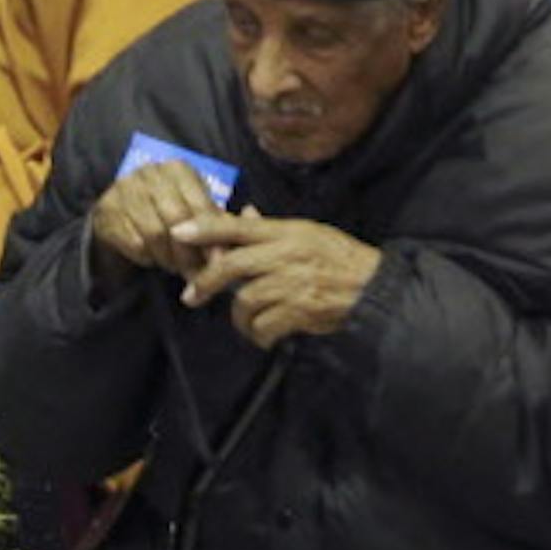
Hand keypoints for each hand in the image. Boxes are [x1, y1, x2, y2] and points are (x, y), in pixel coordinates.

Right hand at [90, 159, 222, 288]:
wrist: (117, 215)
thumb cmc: (164, 212)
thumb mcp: (191, 210)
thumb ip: (212, 223)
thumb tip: (231, 246)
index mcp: (177, 169)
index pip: (200, 206)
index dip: (211, 238)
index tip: (219, 263)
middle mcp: (150, 173)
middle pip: (177, 220)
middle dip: (189, 253)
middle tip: (195, 274)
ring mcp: (124, 190)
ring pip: (155, 233)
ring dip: (168, 258)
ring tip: (176, 268)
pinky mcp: (105, 211)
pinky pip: (134, 243)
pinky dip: (147, 257)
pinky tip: (153, 260)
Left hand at [174, 211, 382, 349]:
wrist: (371, 286)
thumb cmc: (338, 258)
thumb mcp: (308, 234)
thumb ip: (272, 229)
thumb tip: (244, 213)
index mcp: (289, 232)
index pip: (241, 226)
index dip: (207, 228)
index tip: (179, 231)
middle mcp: (288, 254)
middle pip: (232, 266)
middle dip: (206, 282)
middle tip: (192, 296)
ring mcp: (293, 283)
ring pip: (244, 301)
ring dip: (240, 317)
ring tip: (249, 323)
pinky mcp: (300, 310)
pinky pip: (263, 326)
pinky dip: (260, 335)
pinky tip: (266, 335)